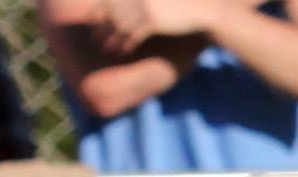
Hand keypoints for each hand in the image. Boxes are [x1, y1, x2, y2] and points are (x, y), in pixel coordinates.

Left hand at [96, 0, 217, 50]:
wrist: (202, 10)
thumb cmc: (180, 5)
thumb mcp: (157, 1)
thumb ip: (142, 2)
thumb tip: (129, 10)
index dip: (99, 11)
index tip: (95, 22)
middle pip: (111, 11)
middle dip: (101, 26)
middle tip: (95, 37)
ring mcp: (144, 5)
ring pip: (119, 24)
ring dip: (110, 37)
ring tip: (105, 47)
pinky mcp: (153, 20)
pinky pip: (133, 33)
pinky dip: (125, 43)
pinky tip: (122, 51)